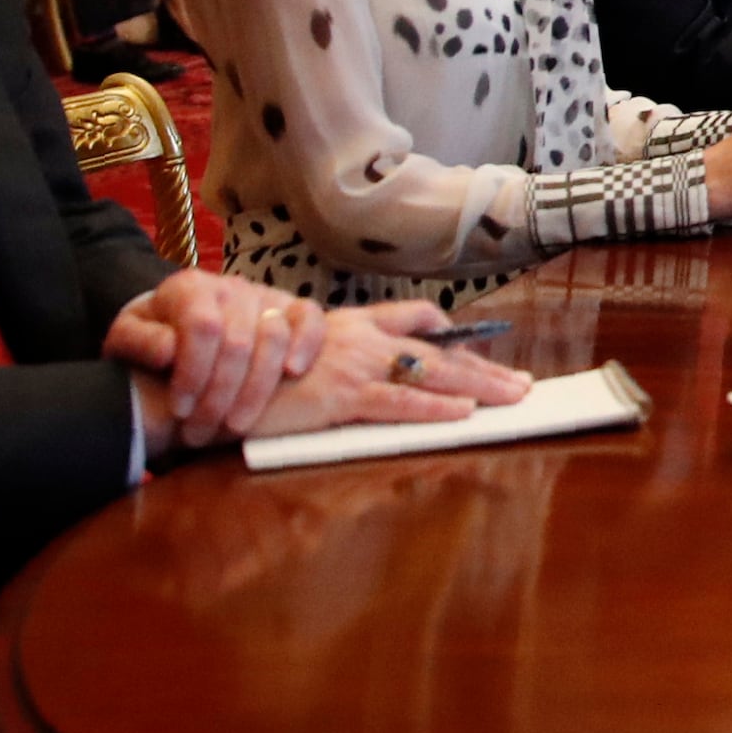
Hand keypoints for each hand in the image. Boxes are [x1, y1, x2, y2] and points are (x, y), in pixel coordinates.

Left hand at [105, 270, 327, 449]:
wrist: (175, 327)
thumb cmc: (152, 340)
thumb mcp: (125, 338)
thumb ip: (138, 341)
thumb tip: (168, 352)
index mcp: (188, 288)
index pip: (203, 327)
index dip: (194, 372)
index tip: (179, 410)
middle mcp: (230, 287)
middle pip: (239, 341)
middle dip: (220, 395)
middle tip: (201, 433)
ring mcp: (264, 296)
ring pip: (275, 336)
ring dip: (256, 389)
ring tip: (235, 426)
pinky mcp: (290, 309)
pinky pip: (310, 317)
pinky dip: (307, 343)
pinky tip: (293, 373)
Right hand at [238, 302, 531, 441]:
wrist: (209, 379)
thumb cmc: (253, 375)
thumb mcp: (302, 357)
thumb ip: (340, 359)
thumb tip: (375, 375)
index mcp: (351, 324)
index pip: (415, 318)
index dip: (452, 333)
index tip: (481, 348)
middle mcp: (360, 338)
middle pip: (437, 349)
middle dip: (484, 367)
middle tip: (522, 383)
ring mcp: (353, 364)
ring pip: (430, 373)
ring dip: (478, 386)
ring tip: (513, 397)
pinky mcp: (341, 396)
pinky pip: (399, 403)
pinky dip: (435, 409)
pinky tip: (464, 414)